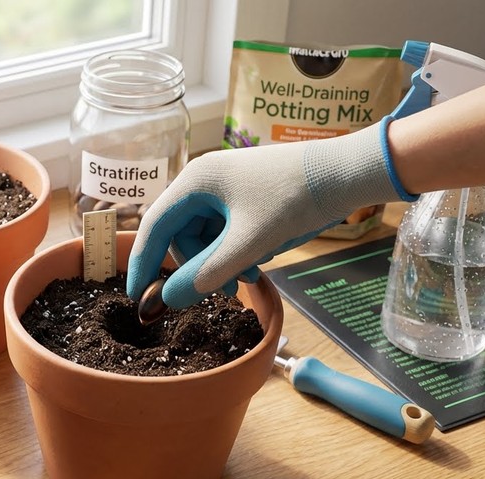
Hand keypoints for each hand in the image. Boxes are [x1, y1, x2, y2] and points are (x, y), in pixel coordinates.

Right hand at [127, 117, 413, 307]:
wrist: (347, 173)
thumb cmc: (296, 199)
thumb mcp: (249, 244)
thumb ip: (206, 274)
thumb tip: (167, 299)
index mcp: (194, 182)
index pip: (153, 226)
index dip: (143, 263)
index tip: (136, 296)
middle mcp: (202, 182)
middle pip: (179, 236)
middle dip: (197, 267)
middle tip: (224, 291)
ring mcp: (224, 188)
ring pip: (203, 238)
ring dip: (219, 263)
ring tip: (249, 277)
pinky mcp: (244, 197)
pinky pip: (224, 232)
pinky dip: (234, 252)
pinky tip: (256, 263)